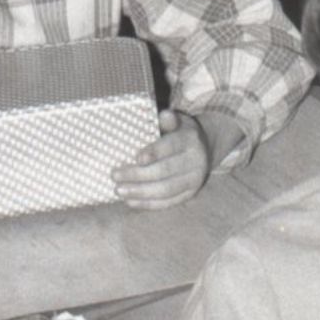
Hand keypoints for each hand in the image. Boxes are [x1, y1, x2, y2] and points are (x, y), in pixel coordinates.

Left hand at [114, 109, 238, 209]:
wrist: (204, 148)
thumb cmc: (180, 132)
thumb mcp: (178, 121)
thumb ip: (169, 119)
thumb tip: (164, 114)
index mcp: (190, 140)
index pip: (172, 146)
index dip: (154, 152)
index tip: (136, 157)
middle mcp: (196, 162)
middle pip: (165, 171)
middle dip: (138, 175)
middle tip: (115, 175)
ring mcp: (194, 181)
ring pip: (165, 190)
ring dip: (140, 192)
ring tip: (119, 190)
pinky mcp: (190, 195)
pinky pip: (168, 202)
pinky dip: (148, 204)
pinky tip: (130, 201)